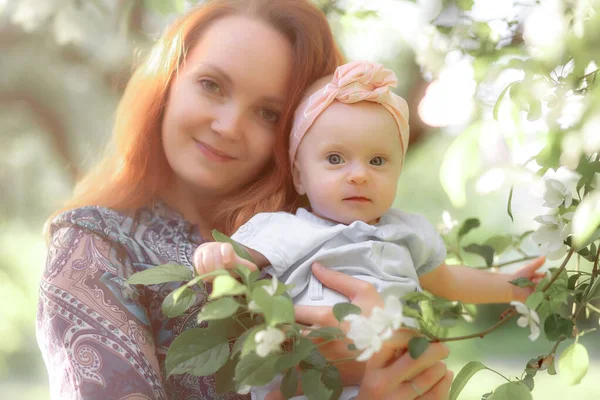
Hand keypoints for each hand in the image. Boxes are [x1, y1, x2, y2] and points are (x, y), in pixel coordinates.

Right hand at [192, 242, 256, 280]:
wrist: (211, 255)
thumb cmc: (225, 260)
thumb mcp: (235, 262)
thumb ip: (243, 265)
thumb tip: (255, 268)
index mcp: (226, 247)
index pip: (226, 248)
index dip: (226, 253)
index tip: (228, 261)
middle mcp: (215, 246)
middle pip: (215, 257)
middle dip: (217, 269)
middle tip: (219, 276)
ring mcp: (205, 250)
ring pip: (206, 261)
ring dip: (209, 271)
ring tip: (212, 276)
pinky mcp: (197, 255)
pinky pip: (198, 264)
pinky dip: (202, 271)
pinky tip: (205, 274)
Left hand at [266, 263, 451, 399]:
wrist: (398, 354)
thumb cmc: (382, 321)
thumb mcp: (365, 293)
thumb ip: (338, 279)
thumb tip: (315, 266)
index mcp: (326, 316)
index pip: (292, 310)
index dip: (273, 307)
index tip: (258, 305)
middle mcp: (318, 339)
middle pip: (283, 336)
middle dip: (266, 334)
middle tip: (248, 333)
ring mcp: (320, 361)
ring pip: (286, 360)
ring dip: (269, 359)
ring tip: (250, 360)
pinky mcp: (326, 378)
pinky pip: (299, 384)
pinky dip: (282, 389)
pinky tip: (268, 391)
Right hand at [358, 339, 451, 399]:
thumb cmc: (376, 386)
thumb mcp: (377, 368)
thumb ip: (392, 353)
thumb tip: (419, 337)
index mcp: (373, 367)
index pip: (392, 342)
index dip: (410, 336)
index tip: (420, 336)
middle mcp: (383, 384)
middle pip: (414, 360)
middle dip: (434, 350)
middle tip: (443, 348)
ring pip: (428, 379)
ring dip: (439, 368)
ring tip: (441, 366)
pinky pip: (435, 396)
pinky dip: (444, 384)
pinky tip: (446, 377)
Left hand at [510, 256, 545, 301]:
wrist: (511, 286)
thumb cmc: (518, 276)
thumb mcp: (528, 268)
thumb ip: (537, 263)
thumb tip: (545, 256)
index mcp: (536, 277)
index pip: (546, 277)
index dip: (547, 276)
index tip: (546, 275)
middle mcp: (538, 284)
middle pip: (546, 283)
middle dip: (542, 282)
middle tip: (535, 281)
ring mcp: (537, 292)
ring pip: (545, 290)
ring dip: (541, 288)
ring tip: (534, 286)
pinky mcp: (536, 298)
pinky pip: (542, 297)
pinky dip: (542, 295)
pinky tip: (539, 292)